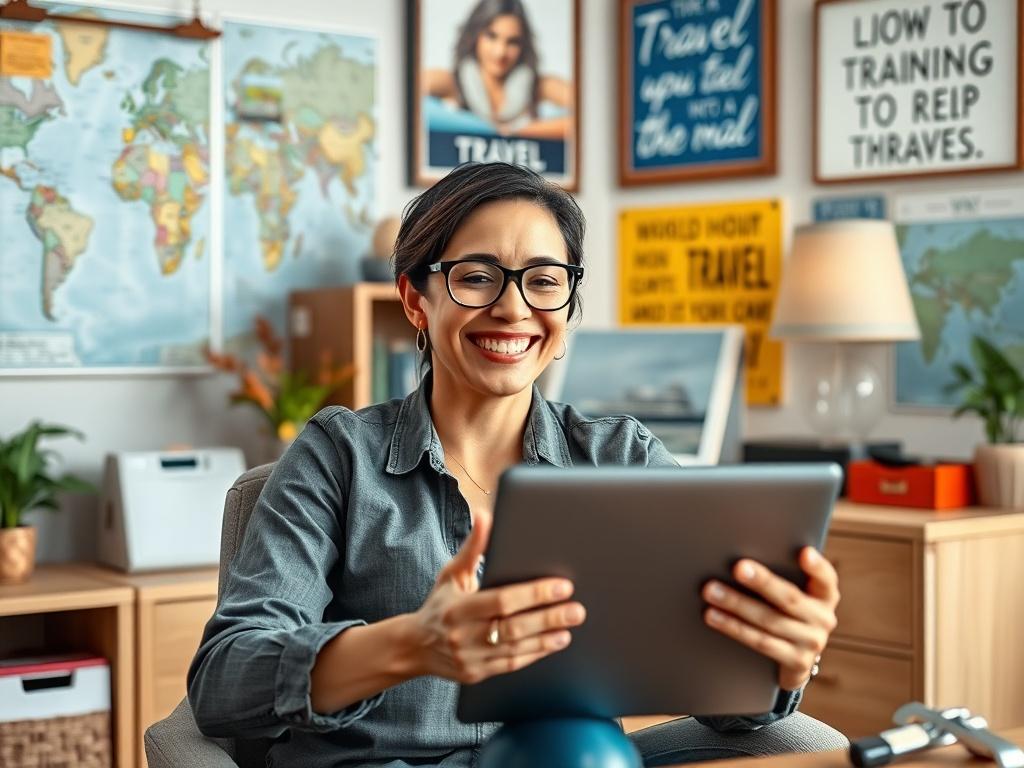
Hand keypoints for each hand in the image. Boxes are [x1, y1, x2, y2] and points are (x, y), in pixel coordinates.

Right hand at [410, 514, 585, 683]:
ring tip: (570, 625)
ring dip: (547, 638)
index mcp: (457, 607)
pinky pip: (511, 664)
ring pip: (516, 649)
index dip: (533, 594)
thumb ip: (473, 547)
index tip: (562, 586)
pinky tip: (554, 643)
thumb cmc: (439, 604)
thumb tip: (485, 516)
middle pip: (513, 627)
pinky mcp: (476, 674)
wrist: (415, 646)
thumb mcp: (452, 573)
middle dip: (548, 618)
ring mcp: (470, 658)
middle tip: (576, 609)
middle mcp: (463, 635)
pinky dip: (535, 653)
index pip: (501, 600)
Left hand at [701, 547, 839, 690]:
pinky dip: (734, 628)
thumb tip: (742, 557)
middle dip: (762, 582)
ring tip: (711, 591)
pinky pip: (761, 642)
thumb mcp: (792, 593)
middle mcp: (823, 618)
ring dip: (737, 604)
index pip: (826, 578)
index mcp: (825, 595)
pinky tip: (713, 615)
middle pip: (789, 598)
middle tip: (738, 567)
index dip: (816, 566)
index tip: (803, 552)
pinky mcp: (797, 662)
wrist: (794, 657)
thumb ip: (780, 573)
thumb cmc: (784, 610)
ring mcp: (812, 642)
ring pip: (770, 620)